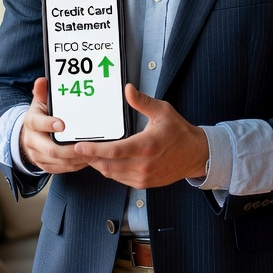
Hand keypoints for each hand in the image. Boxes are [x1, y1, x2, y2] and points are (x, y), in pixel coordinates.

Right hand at [19, 78, 89, 173]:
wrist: (30, 137)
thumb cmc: (41, 116)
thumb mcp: (40, 103)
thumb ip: (42, 93)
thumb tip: (42, 80)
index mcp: (31, 123)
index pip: (37, 123)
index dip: (49, 124)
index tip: (63, 125)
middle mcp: (32, 141)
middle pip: (50, 149)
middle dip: (69, 149)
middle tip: (86, 145)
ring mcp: (38, 156)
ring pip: (58, 161)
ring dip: (76, 158)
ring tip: (92, 153)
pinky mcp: (45, 166)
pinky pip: (62, 169)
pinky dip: (76, 165)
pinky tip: (88, 159)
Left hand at [74, 84, 208, 187]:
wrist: (196, 155)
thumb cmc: (179, 132)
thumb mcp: (163, 111)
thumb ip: (142, 102)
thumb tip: (128, 89)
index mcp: (147, 146)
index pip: (114, 151)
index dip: (94, 150)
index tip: (80, 146)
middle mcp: (144, 164)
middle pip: (108, 165)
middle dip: (90, 158)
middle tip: (77, 150)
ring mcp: (143, 177)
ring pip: (111, 174)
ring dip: (97, 165)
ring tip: (87, 155)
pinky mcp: (144, 183)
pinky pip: (120, 179)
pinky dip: (109, 171)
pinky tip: (103, 162)